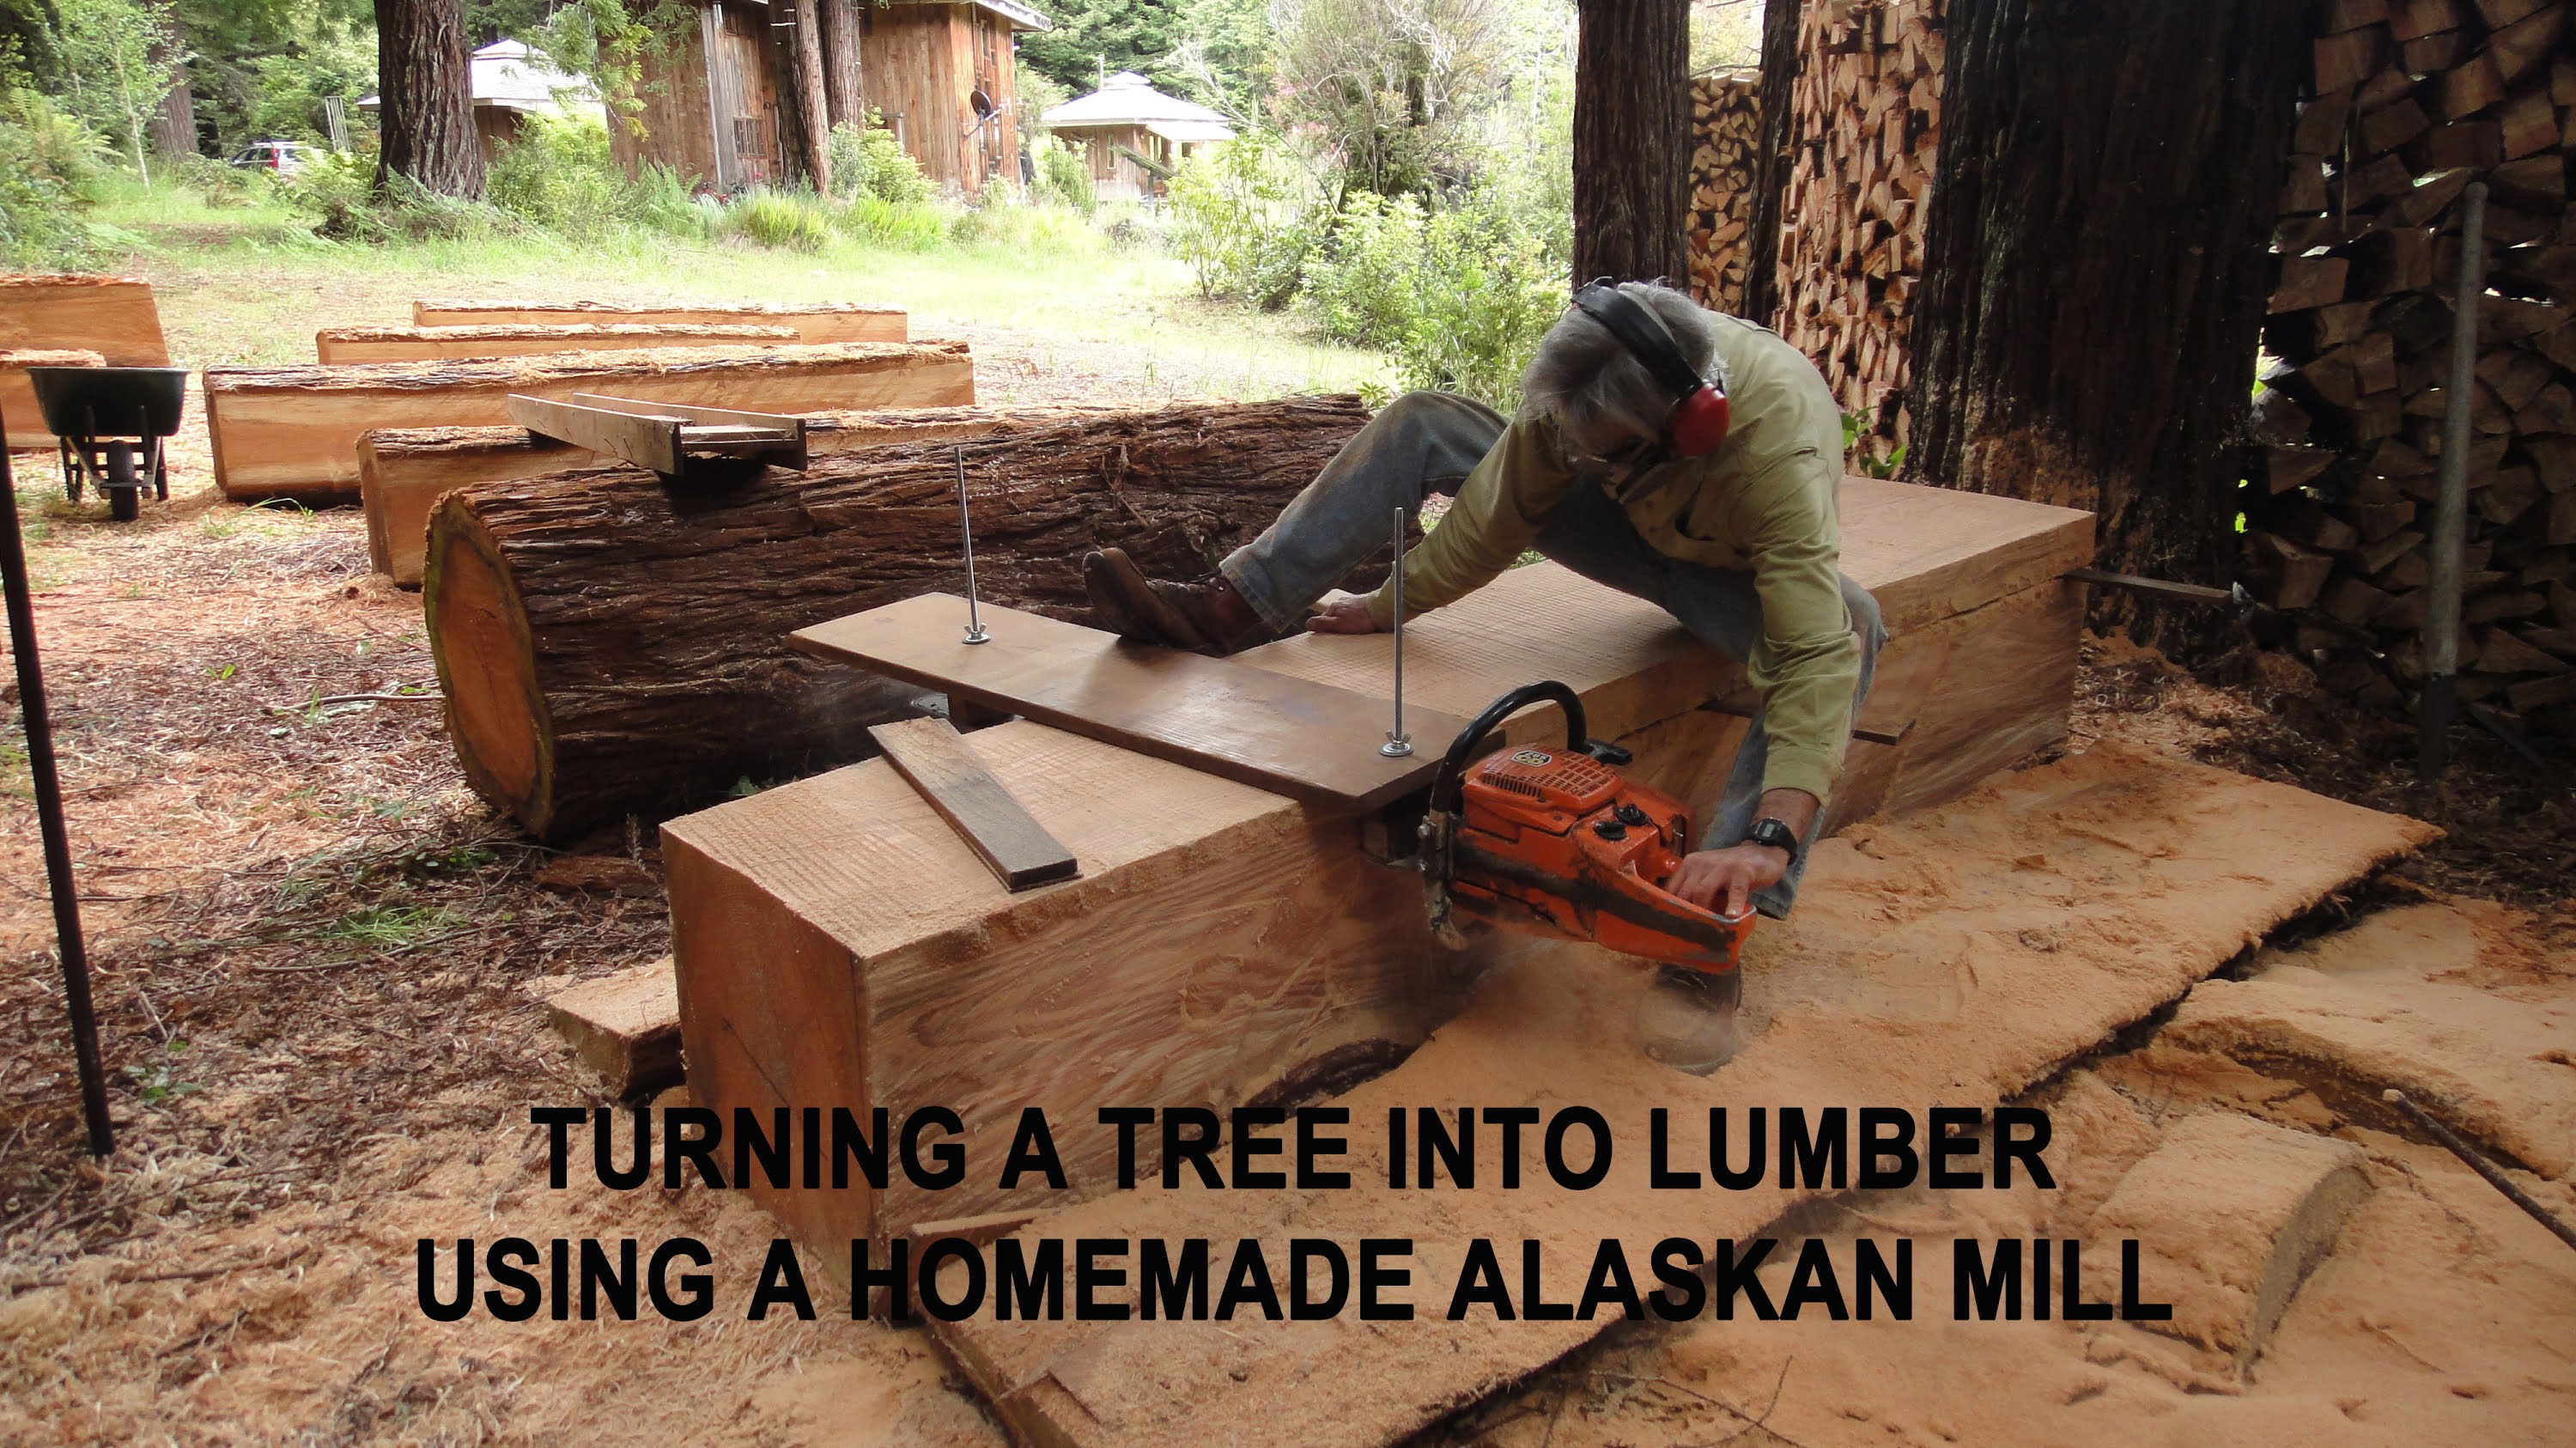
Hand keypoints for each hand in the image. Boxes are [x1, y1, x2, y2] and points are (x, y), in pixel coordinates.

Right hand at [1304, 596, 1379, 633]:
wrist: (1381, 608)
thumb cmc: (1361, 619)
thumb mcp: (1338, 624)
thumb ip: (1322, 624)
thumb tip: (1307, 624)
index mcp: (1333, 607)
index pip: (1321, 619)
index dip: (1323, 629)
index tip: (1327, 636)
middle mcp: (1341, 601)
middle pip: (1333, 615)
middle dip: (1335, 624)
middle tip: (1341, 634)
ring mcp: (1352, 600)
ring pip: (1344, 612)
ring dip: (1346, 620)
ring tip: (1353, 629)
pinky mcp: (1363, 602)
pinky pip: (1355, 611)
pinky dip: (1356, 617)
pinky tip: (1361, 622)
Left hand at [1668, 844, 1789, 918]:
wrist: (1760, 853)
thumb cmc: (1730, 870)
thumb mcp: (1708, 876)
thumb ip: (1695, 891)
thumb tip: (1681, 917)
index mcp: (1690, 865)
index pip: (1672, 887)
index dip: (1668, 907)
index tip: (1668, 925)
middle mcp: (1701, 864)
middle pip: (1685, 891)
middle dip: (1684, 913)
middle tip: (1685, 933)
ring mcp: (1722, 867)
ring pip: (1702, 890)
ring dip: (1702, 911)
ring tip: (1705, 928)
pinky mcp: (1742, 873)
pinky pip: (1735, 891)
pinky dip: (1732, 905)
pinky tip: (1731, 917)